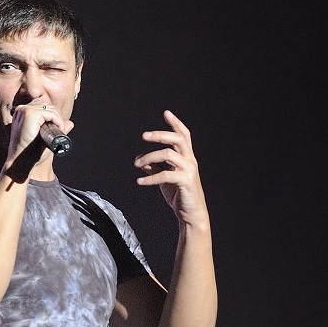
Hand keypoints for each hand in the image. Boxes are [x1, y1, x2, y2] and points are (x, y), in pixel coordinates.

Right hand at [6, 99, 72, 171]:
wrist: (21, 161)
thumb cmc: (30, 153)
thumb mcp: (44, 138)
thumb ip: (56, 129)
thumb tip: (70, 123)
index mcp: (22, 113)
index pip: (42, 107)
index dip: (52, 117)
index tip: (55, 129)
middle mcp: (22, 109)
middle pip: (47, 106)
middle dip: (56, 118)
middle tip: (58, 132)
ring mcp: (25, 110)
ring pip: (50, 109)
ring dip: (58, 120)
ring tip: (57, 133)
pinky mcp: (30, 114)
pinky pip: (51, 113)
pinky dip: (58, 122)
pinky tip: (57, 130)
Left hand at [135, 110, 208, 227]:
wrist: (190, 214)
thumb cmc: (179, 195)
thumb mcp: (164, 179)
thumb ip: (155, 168)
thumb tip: (141, 160)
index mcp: (187, 157)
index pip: (183, 135)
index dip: (175, 123)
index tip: (166, 113)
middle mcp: (190, 161)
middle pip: (178, 139)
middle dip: (161, 134)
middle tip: (144, 136)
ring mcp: (189, 170)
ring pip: (169, 154)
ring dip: (149, 157)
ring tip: (137, 163)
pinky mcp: (185, 181)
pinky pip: (164, 174)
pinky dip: (150, 177)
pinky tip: (140, 181)